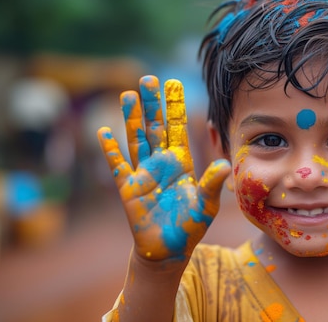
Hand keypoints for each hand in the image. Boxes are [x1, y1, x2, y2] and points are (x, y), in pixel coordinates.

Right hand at [97, 75, 229, 261]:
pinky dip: (110, 150)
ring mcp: (142, 173)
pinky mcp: (127, 188)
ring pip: (136, 139)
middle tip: (148, 78)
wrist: (169, 249)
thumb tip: (224, 165)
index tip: (173, 83)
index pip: (177, 128)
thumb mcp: (206, 205)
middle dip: (152, 103)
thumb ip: (213, 184)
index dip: (174, 106)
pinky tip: (103, 133)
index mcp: (181, 162)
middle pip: (154, 127)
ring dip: (131, 118)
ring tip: (128, 95)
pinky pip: (117, 166)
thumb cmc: (190, 226)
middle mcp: (160, 163)